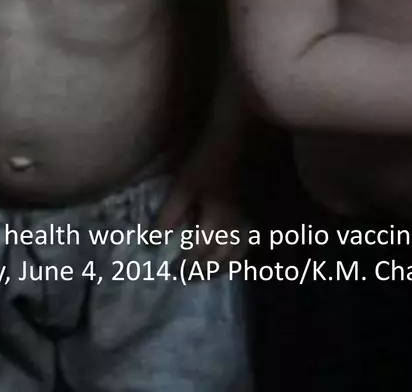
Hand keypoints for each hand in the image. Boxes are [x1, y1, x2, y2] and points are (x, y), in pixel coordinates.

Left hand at [155, 144, 245, 266]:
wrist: (241, 135)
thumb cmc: (208, 158)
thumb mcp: (183, 185)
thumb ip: (169, 216)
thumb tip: (153, 243)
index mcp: (216, 223)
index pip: (198, 253)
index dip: (185, 264)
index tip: (173, 270)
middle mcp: (236, 228)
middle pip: (219, 259)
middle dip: (202, 270)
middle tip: (188, 276)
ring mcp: (251, 221)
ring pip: (238, 255)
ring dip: (221, 267)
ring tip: (209, 271)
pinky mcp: (258, 212)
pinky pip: (251, 242)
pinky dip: (239, 255)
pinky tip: (233, 255)